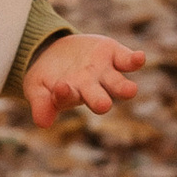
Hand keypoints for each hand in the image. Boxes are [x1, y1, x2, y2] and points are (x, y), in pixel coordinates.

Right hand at [25, 28, 146, 127]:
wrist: (57, 53)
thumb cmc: (47, 76)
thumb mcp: (36, 87)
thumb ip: (40, 103)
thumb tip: (42, 124)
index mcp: (71, 97)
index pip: (67, 99)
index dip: (65, 95)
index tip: (60, 88)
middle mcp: (91, 89)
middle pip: (98, 98)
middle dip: (100, 101)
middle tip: (102, 105)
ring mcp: (105, 73)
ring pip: (117, 84)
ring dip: (124, 88)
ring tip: (130, 90)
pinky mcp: (114, 55)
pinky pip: (127, 61)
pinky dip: (134, 60)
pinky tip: (140, 58)